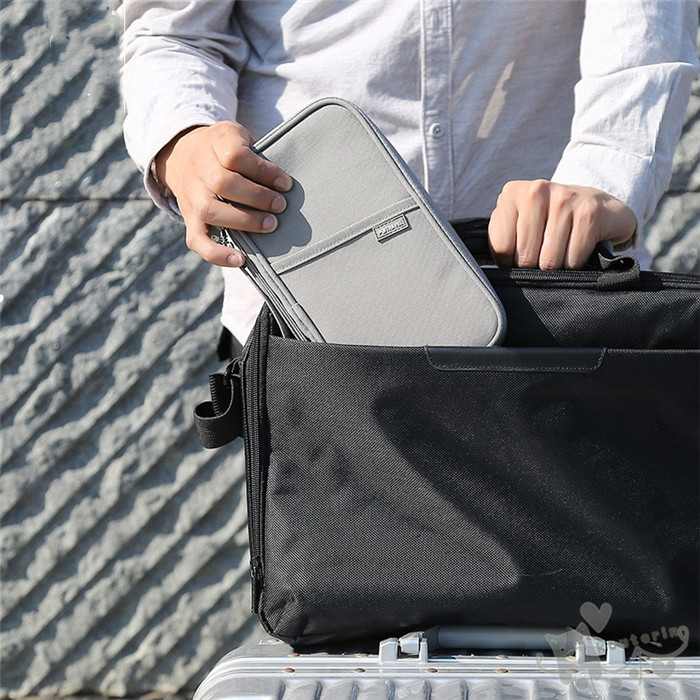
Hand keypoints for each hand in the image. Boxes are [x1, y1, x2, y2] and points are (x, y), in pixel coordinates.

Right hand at [154, 121, 292, 266]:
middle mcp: (198, 168)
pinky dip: (217, 253)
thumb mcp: (239, 136)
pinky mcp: (189, 218)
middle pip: (222, 183)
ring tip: (271, 225)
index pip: (235, 155)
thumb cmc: (224, 149)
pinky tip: (240, 259)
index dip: (263, 170)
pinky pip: (197, 240)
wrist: (181, 155)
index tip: (285, 183)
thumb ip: (258, 154)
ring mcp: (191, 195)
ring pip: (210, 210)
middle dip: (257, 197)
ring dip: (244, 221)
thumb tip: (284, 183)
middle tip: (281, 206)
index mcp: (215, 142)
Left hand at [488, 180, 635, 268]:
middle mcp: (536, 190)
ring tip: (562, 252)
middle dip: (535, 267)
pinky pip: (573, 259)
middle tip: (545, 254)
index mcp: (512, 194)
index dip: (510, 263)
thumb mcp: (520, 224)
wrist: (602, 209)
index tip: (522, 255)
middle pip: (525, 257)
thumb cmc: (552, 222)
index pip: (502, 247)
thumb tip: (499, 269)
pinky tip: (578, 249)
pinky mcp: (589, 212)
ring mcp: (564, 198)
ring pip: (549, 261)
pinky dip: (576, 264)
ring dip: (557, 267)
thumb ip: (502, 240)